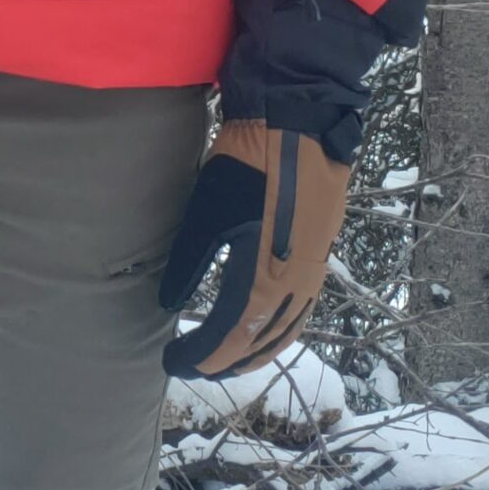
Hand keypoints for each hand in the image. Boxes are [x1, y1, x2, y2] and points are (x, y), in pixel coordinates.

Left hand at [157, 120, 347, 378]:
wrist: (300, 123)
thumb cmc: (247, 162)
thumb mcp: (206, 212)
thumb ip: (189, 263)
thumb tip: (169, 306)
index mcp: (265, 276)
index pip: (230, 335)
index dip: (202, 355)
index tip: (173, 363)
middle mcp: (295, 282)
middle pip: (262, 341)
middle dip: (228, 361)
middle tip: (196, 366)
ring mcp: (313, 269)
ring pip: (287, 328)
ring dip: (256, 349)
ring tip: (227, 359)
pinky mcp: (319, 253)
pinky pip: (301, 308)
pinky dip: (279, 328)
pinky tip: (263, 325)